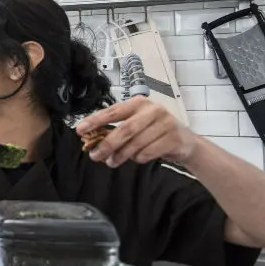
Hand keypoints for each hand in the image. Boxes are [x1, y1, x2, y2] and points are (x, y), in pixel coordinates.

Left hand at [75, 97, 198, 166]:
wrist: (185, 142)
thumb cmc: (154, 131)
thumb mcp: (136, 123)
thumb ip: (117, 128)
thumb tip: (91, 139)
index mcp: (139, 103)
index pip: (113, 111)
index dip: (95, 120)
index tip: (80, 130)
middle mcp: (153, 110)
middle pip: (124, 129)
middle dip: (107, 144)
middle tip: (95, 155)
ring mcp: (166, 123)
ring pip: (136, 143)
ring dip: (121, 155)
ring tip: (112, 162)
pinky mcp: (174, 138)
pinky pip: (148, 152)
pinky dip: (138, 158)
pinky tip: (137, 159)